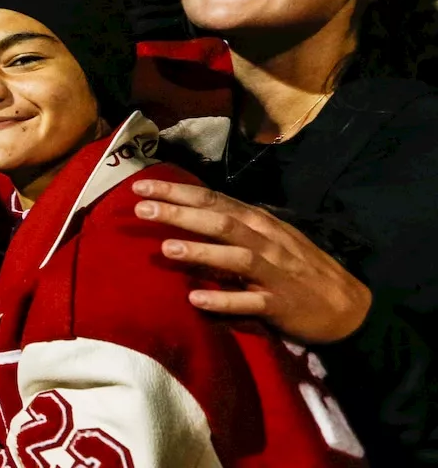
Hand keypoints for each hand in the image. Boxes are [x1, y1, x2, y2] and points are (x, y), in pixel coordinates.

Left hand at [133, 179, 371, 343]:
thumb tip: (189, 211)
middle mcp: (266, 243)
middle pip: (220, 221)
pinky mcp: (280, 305)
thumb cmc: (299, 269)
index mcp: (260, 223)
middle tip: (141, 209)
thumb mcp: (269, 239)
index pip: (213, 199)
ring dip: (201, 253)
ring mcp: (274, 274)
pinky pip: (249, 302)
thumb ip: (233, 225)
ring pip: (235, 257)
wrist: (349, 306)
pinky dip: (223, 301)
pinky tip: (196, 300)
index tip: (141, 184)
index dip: (178, 191)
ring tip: (165, 249)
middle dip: (180, 213)